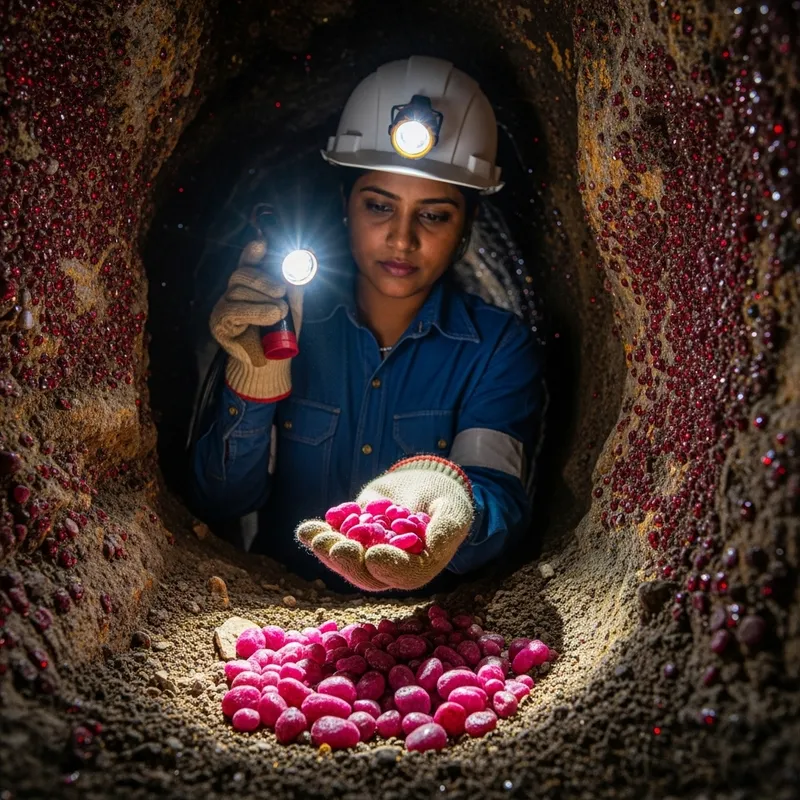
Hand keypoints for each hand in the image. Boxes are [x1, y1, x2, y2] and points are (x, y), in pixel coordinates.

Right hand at [210, 239, 303, 400]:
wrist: (272, 362)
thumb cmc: (281, 332)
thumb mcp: (293, 305)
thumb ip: (296, 282)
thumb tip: (308, 254)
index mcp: (251, 284)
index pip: (248, 262)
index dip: (253, 252)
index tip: (262, 243)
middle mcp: (234, 291)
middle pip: (241, 274)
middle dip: (263, 280)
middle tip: (282, 291)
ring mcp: (224, 306)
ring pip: (238, 291)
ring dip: (263, 299)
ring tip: (281, 311)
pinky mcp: (219, 323)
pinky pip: (234, 311)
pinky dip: (254, 311)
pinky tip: (271, 315)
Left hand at [296, 456, 473, 590]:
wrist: (423, 485)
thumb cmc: (445, 500)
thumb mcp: (452, 512)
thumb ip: (445, 530)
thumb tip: (430, 545)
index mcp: (419, 567)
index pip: (405, 574)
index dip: (388, 567)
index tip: (373, 554)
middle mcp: (390, 567)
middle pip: (367, 573)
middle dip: (349, 561)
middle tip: (337, 546)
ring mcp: (367, 553)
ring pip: (346, 560)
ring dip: (328, 550)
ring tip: (314, 536)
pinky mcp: (351, 538)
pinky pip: (334, 539)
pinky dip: (320, 534)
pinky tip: (306, 530)